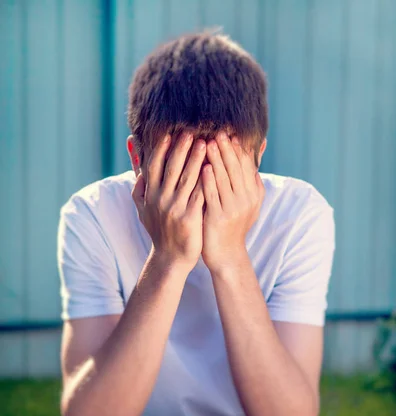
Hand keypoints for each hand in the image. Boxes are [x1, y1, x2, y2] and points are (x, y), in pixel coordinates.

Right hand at [132, 132, 205, 272]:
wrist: (170, 258)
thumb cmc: (159, 232)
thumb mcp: (143, 211)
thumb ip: (139, 189)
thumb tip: (136, 169)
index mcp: (150, 195)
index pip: (154, 167)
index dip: (161, 149)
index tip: (169, 134)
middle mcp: (160, 200)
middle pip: (171, 169)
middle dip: (180, 149)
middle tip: (190, 132)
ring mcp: (175, 209)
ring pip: (186, 179)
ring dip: (196, 160)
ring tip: (206, 144)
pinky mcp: (189, 218)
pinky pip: (199, 194)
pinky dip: (206, 181)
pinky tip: (214, 169)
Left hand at [201, 132, 264, 274]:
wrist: (226, 254)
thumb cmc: (232, 225)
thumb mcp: (248, 202)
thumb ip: (250, 179)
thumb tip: (256, 152)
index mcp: (253, 193)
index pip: (246, 165)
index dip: (238, 148)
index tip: (229, 132)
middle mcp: (246, 200)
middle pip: (236, 168)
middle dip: (227, 149)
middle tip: (219, 131)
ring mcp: (233, 209)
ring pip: (225, 179)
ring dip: (217, 160)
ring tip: (208, 142)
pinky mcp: (219, 218)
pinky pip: (213, 195)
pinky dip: (209, 181)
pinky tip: (203, 168)